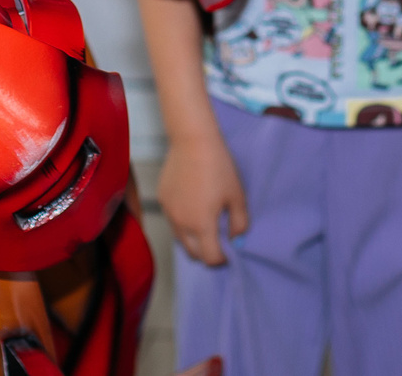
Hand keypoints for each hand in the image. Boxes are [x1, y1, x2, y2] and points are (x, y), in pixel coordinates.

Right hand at [158, 128, 247, 266]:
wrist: (193, 141)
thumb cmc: (219, 168)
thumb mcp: (237, 196)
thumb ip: (239, 223)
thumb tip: (236, 240)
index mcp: (201, 225)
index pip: (210, 258)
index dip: (221, 260)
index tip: (228, 253)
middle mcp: (181, 224)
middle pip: (192, 253)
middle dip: (206, 254)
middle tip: (217, 245)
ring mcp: (169, 212)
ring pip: (180, 238)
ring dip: (193, 239)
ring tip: (204, 227)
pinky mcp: (162, 199)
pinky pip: (172, 219)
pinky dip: (182, 222)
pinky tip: (192, 206)